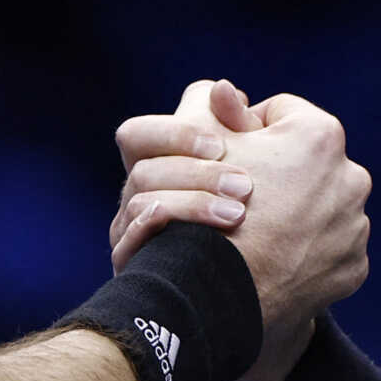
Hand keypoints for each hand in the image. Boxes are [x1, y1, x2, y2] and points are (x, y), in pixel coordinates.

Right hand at [110, 78, 260, 266]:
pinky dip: (166, 234)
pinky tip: (205, 238)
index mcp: (159, 165)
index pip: (140, 133)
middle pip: (142, 166)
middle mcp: (138, 195)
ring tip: (239, 214)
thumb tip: (223, 89)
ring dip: (192, 203)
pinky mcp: (131, 265)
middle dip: (195, 172)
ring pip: (140, 201)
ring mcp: (128, 230)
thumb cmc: (251, 220)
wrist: (239, 291)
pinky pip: (127, 245)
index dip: (177, 133)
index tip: (221, 145)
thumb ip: (241, 130)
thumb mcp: (253, 168)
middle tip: (244, 185)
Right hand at [110, 80, 370, 380]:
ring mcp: (356, 225)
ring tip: (258, 229)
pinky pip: (329, 248)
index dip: (247, 130)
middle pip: (305, 162)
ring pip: (320, 205)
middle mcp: (351, 176)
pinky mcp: (354, 266)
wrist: (223, 291)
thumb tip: (225, 90)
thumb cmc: (210, 205)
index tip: (227, 153)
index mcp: (320, 134)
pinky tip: (277, 258)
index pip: (280, 114)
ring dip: (295, 211)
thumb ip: (220, 111)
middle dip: (279, 173)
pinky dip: (307, 250)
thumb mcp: (206, 146)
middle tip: (242, 193)